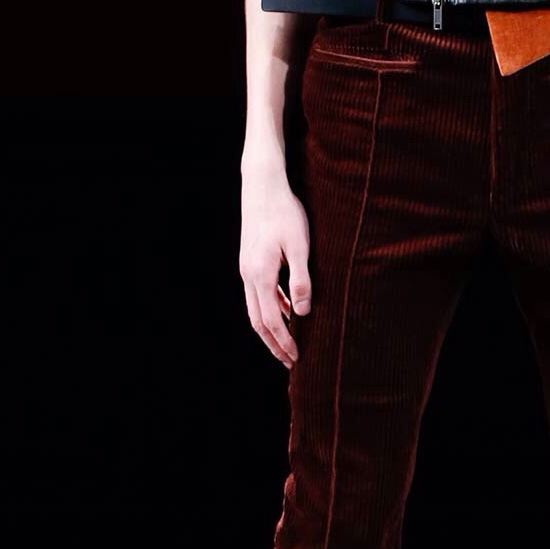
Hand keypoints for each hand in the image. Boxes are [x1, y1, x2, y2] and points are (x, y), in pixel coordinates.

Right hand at [239, 165, 312, 367]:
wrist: (262, 186)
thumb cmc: (285, 212)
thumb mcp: (300, 245)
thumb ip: (300, 279)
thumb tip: (302, 313)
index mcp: (261, 274)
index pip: (271, 320)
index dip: (284, 342)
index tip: (297, 358)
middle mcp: (249, 275)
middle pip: (258, 321)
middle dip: (274, 344)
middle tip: (290, 362)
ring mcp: (246, 268)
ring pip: (255, 309)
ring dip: (271, 329)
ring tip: (288, 343)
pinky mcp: (250, 261)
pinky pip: (258, 294)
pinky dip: (271, 308)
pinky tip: (287, 310)